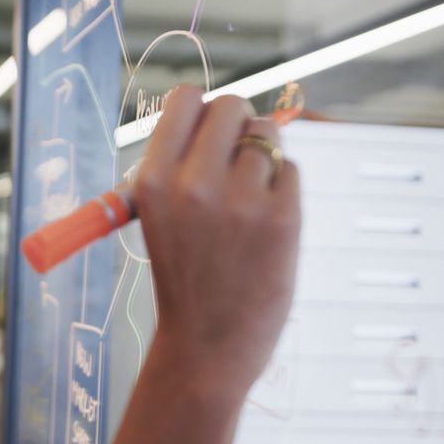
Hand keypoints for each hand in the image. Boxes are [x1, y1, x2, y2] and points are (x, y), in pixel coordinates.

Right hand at [134, 84, 300, 393]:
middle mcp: (193, 184)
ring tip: (249, 194)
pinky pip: (290, 170)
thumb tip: (221, 116)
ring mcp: (241, 201)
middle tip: (232, 160)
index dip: (199, 110)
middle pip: (231, 106)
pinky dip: (282, 187)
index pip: (184, 99)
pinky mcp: (283, 218)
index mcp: (152, 181)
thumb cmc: (183, 276)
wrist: (205, 345)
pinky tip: (264, 222)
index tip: (205, 131)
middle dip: (236, 125)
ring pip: (266, 134)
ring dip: (262, 154)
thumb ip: (180, 166)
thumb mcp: (158, 216)